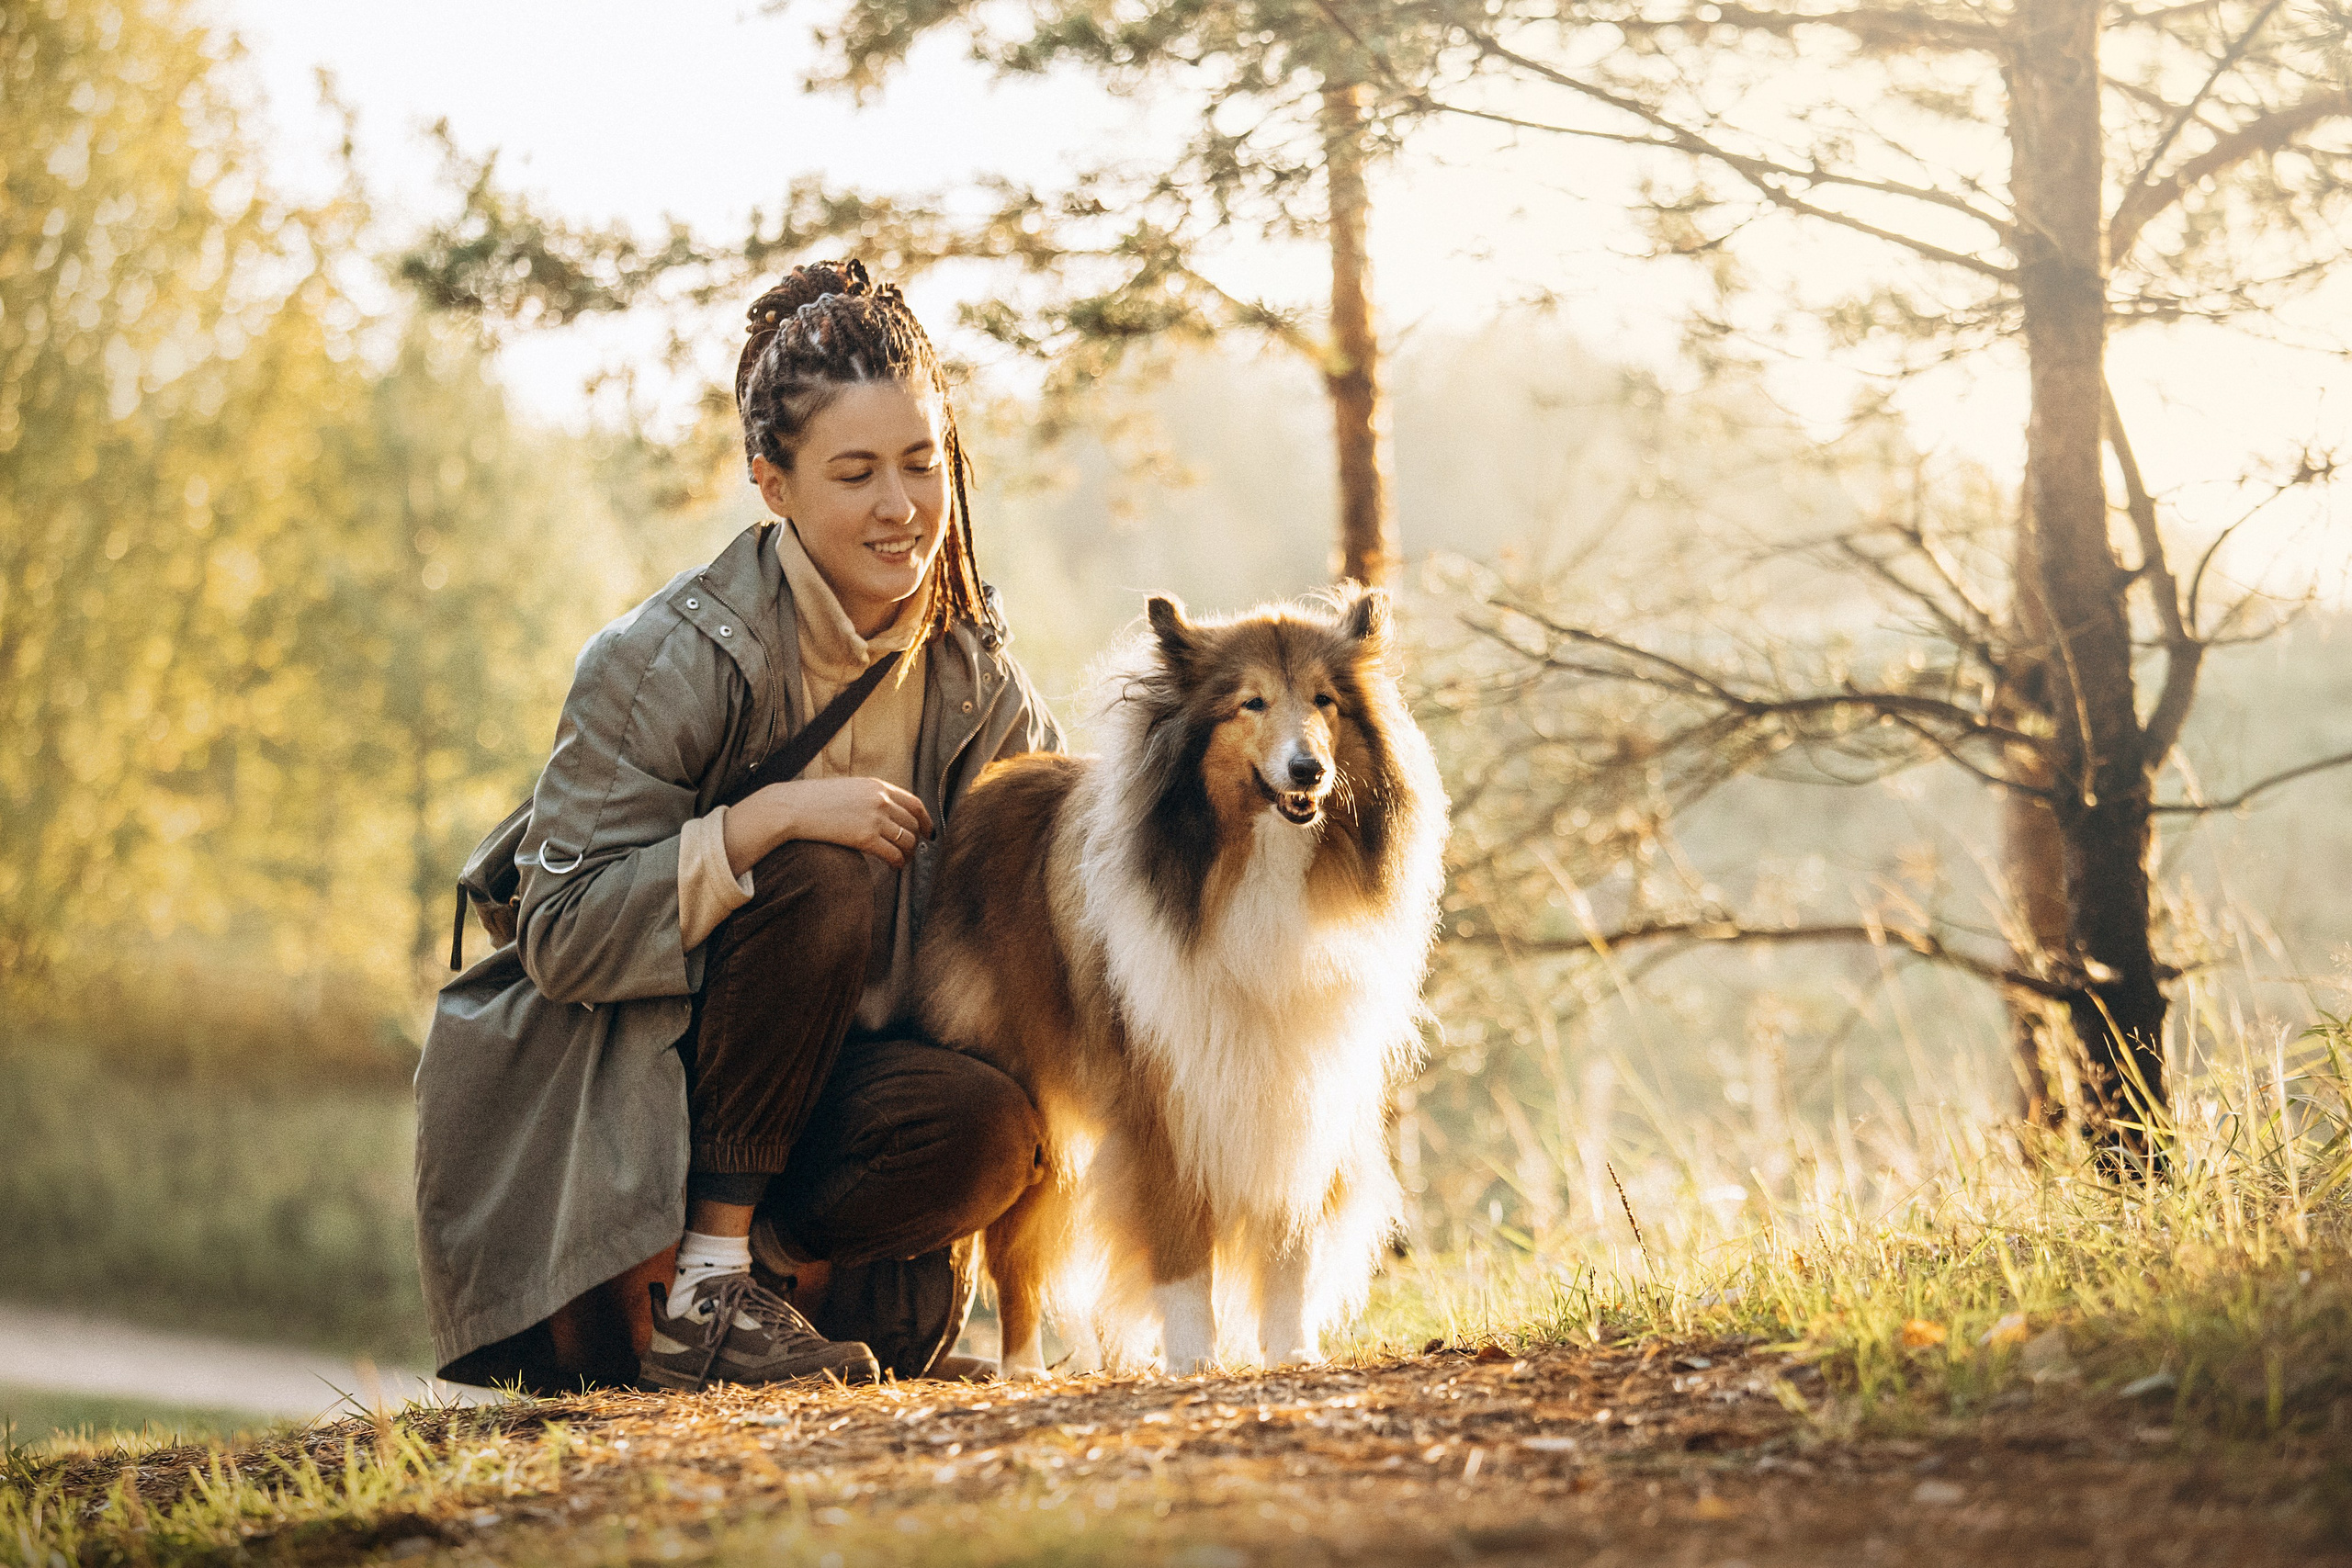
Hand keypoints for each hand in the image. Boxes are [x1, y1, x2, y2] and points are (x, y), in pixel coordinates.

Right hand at [726, 776, 935, 872]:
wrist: (792, 807)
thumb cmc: (814, 800)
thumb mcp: (848, 789)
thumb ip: (868, 797)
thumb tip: (884, 814)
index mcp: (877, 785)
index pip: (913, 802)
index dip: (925, 819)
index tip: (928, 830)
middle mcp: (880, 800)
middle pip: (912, 823)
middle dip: (916, 839)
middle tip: (912, 851)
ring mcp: (874, 818)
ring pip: (906, 840)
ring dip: (908, 854)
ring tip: (903, 861)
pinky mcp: (865, 837)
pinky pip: (893, 854)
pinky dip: (898, 863)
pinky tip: (894, 867)